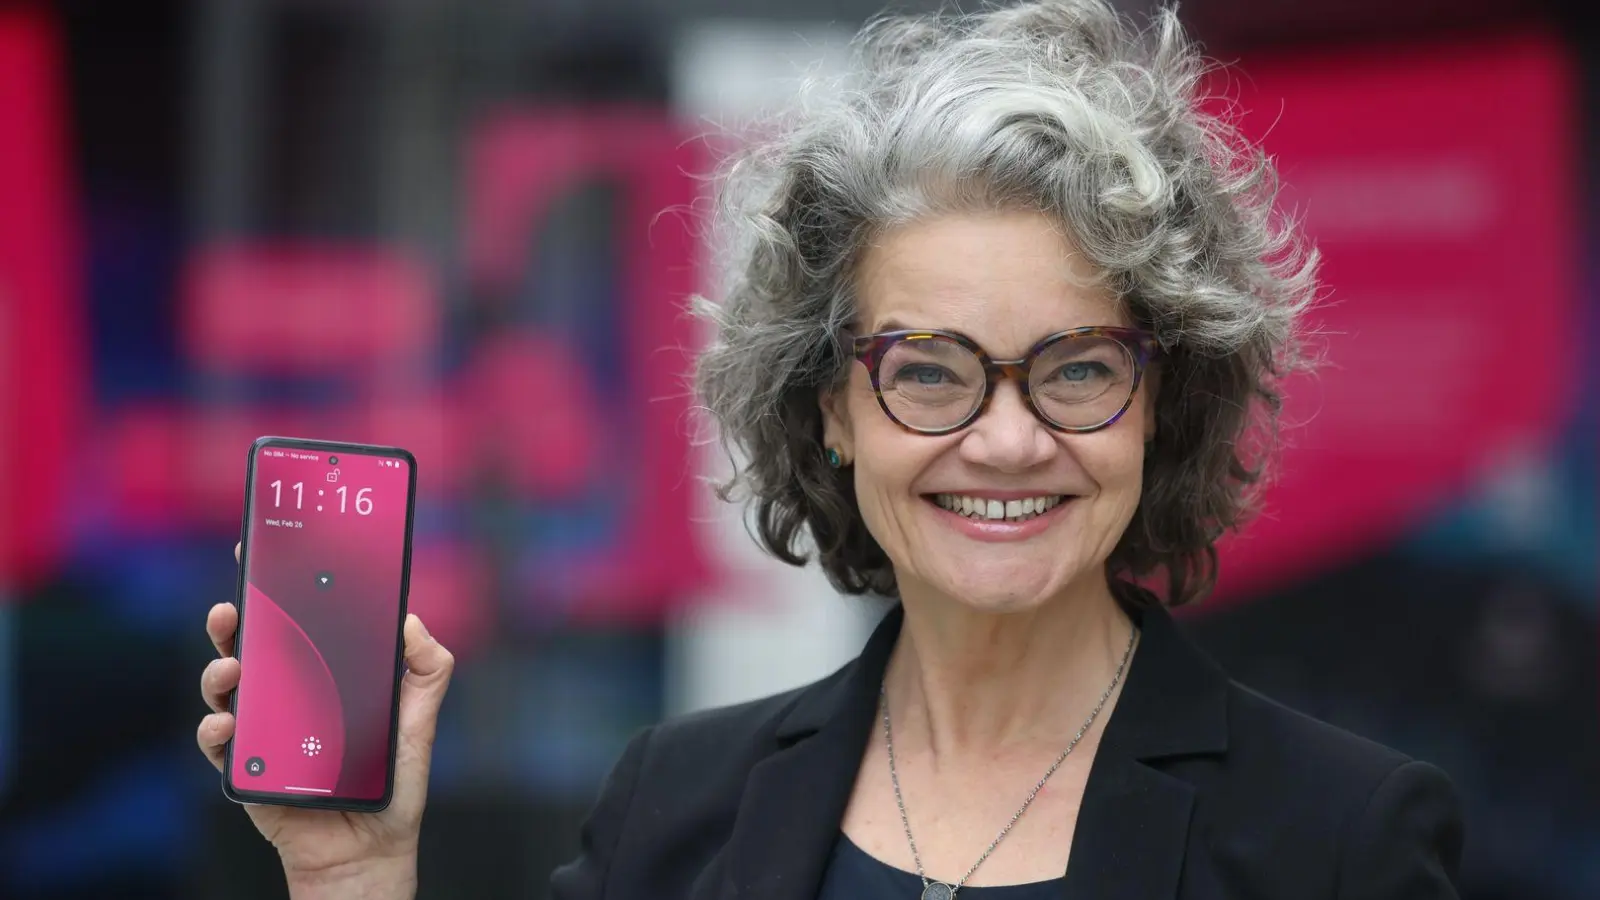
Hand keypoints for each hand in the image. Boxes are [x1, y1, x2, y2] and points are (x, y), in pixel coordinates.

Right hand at [197, 543, 453, 895]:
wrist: (370, 846)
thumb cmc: (389, 778)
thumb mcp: (418, 719)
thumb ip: (426, 669)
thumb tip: (410, 621)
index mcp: (321, 674)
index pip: (295, 622)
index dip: (278, 589)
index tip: (266, 556)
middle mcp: (285, 695)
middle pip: (249, 644)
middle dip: (234, 618)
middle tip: (235, 605)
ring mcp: (260, 729)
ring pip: (224, 686)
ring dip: (219, 669)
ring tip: (233, 667)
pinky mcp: (245, 767)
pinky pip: (218, 742)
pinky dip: (216, 727)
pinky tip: (228, 721)